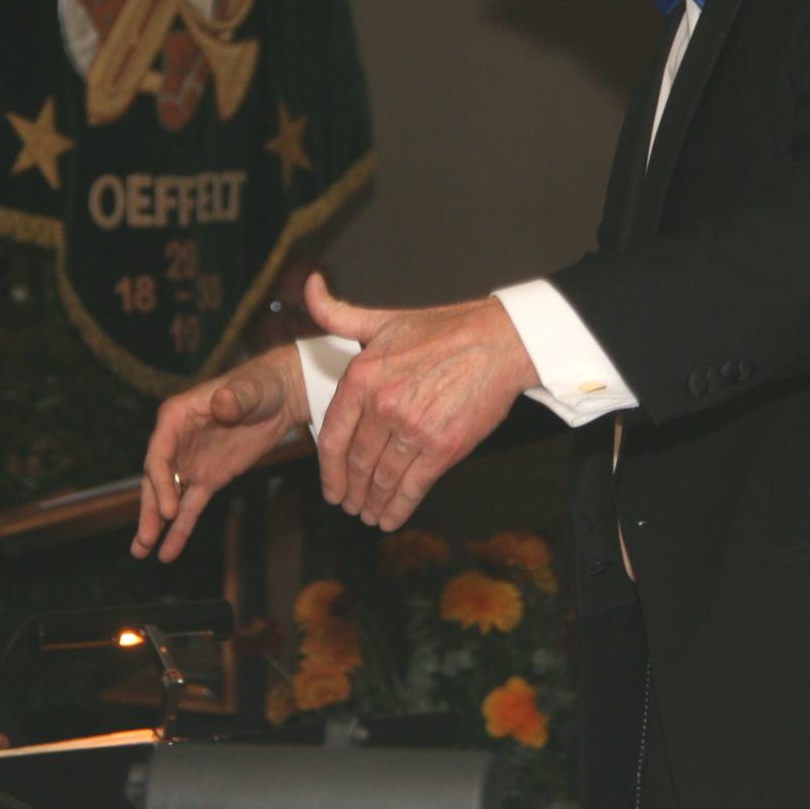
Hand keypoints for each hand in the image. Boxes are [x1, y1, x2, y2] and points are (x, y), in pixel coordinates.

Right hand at [131, 343, 306, 562]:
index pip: (159, 454)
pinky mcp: (209, 478)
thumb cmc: (261, 384)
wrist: (281, 396)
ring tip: (141, 553)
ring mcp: (191, 462)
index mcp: (177, 416)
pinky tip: (169, 552)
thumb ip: (235, 397)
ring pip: (168, 496)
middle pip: (156, 479)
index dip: (160, 482)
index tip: (167, 510)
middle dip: (150, 510)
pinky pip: (191, 506)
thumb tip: (222, 403)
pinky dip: (180, 528)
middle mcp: (177, 441)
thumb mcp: (251, 388)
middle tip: (145, 539)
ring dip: (155, 524)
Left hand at [306, 272, 537, 531]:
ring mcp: (413, 428)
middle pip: (356, 461)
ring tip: (368, 514)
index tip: (330, 487)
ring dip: (372, 502)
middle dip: (350, 490)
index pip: (332, 435)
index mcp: (363, 376)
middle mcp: (383, 405)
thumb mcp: (383, 319)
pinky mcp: (444, 446)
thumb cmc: (444, 330)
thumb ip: (339, 314)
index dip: (328, 470)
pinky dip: (400, 507)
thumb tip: (310, 290)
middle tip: (349, 505)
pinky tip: (392, 518)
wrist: (499, 342)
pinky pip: (413, 485)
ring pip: (382, 477)